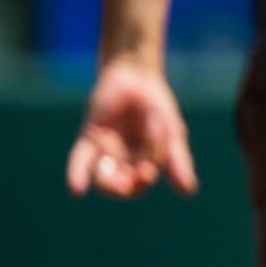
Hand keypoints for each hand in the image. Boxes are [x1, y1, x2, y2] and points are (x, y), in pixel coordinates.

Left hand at [66, 57, 197, 198]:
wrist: (135, 74)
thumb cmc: (156, 104)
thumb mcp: (172, 133)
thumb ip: (177, 161)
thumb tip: (188, 192)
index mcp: (144, 161)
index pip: (141, 184)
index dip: (141, 183)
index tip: (146, 172)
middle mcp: (123, 159)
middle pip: (120, 186)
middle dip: (123, 187)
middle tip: (125, 178)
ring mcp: (104, 150)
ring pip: (102, 177)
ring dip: (106, 177)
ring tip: (110, 158)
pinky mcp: (88, 138)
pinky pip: (80, 160)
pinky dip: (77, 176)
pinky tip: (77, 190)